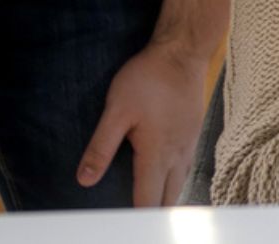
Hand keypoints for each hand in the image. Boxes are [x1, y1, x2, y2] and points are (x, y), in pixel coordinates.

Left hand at [76, 43, 208, 206]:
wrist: (183, 52)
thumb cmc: (148, 78)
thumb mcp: (117, 110)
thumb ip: (101, 147)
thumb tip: (85, 179)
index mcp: (157, 154)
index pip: (147, 201)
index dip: (136, 219)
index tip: (124, 228)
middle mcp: (177, 154)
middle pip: (168, 199)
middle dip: (153, 214)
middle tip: (136, 221)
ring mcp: (189, 143)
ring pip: (180, 184)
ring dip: (166, 199)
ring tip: (150, 208)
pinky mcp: (193, 132)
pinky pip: (186, 167)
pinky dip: (175, 181)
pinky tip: (167, 177)